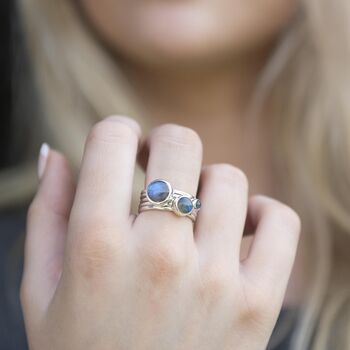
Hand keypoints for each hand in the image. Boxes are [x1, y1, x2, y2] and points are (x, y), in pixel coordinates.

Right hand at [21, 116, 300, 349]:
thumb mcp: (42, 290)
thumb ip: (45, 214)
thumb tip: (53, 153)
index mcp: (97, 248)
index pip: (112, 140)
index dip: (114, 132)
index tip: (120, 149)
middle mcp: (160, 256)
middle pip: (180, 145)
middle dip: (164, 144)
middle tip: (157, 165)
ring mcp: (216, 280)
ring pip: (229, 178)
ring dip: (207, 182)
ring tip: (192, 210)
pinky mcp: (259, 303)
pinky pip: (280, 221)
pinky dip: (262, 213)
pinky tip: (237, 229)